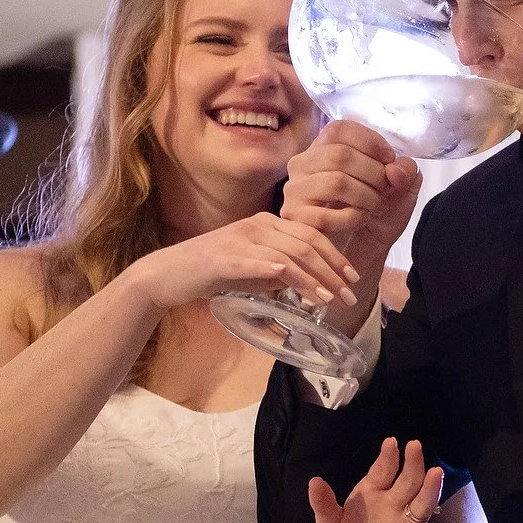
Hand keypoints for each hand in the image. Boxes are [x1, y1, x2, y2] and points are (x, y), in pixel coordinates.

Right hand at [120, 211, 357, 312]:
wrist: (169, 274)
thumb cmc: (213, 273)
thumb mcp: (255, 269)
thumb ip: (281, 271)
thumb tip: (310, 283)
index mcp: (267, 224)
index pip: (311, 234)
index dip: (336, 255)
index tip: (353, 277)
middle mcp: (257, 226)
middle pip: (306, 244)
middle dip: (332, 271)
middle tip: (349, 295)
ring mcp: (240, 240)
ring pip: (288, 254)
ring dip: (314, 278)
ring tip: (330, 299)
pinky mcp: (225, 259)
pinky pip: (258, 262)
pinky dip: (279, 272)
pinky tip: (296, 283)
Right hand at [282, 120, 422, 318]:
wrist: (363, 252)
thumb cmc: (377, 216)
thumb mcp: (401, 190)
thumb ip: (406, 172)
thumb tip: (395, 169)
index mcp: (325, 148)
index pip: (341, 129)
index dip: (371, 143)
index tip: (390, 162)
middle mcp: (304, 164)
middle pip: (341, 155)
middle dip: (374, 175)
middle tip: (384, 191)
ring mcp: (295, 190)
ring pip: (336, 182)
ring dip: (367, 197)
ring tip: (374, 207)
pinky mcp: (294, 217)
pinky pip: (326, 215)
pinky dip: (354, 218)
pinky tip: (360, 220)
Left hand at [309, 438, 445, 522]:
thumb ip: (323, 506)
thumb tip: (314, 480)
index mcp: (373, 497)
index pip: (382, 472)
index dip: (387, 458)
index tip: (391, 443)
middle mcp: (394, 507)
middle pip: (407, 482)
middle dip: (412, 464)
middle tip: (415, 446)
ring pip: (421, 506)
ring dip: (430, 490)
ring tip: (436, 473)